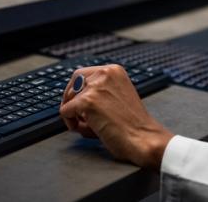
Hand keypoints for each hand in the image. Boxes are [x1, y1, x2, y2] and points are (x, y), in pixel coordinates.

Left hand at [59, 64, 173, 169]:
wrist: (142, 137)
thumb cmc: (134, 123)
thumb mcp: (119, 95)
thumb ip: (101, 91)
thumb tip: (76, 98)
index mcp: (114, 70)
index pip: (84, 73)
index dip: (79, 91)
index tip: (79, 103)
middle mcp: (104, 73)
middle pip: (74, 81)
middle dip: (72, 99)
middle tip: (77, 115)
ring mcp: (95, 86)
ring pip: (68, 98)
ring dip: (73, 113)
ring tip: (88, 126)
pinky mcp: (87, 101)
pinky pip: (65, 111)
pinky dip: (70, 123)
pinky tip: (87, 130)